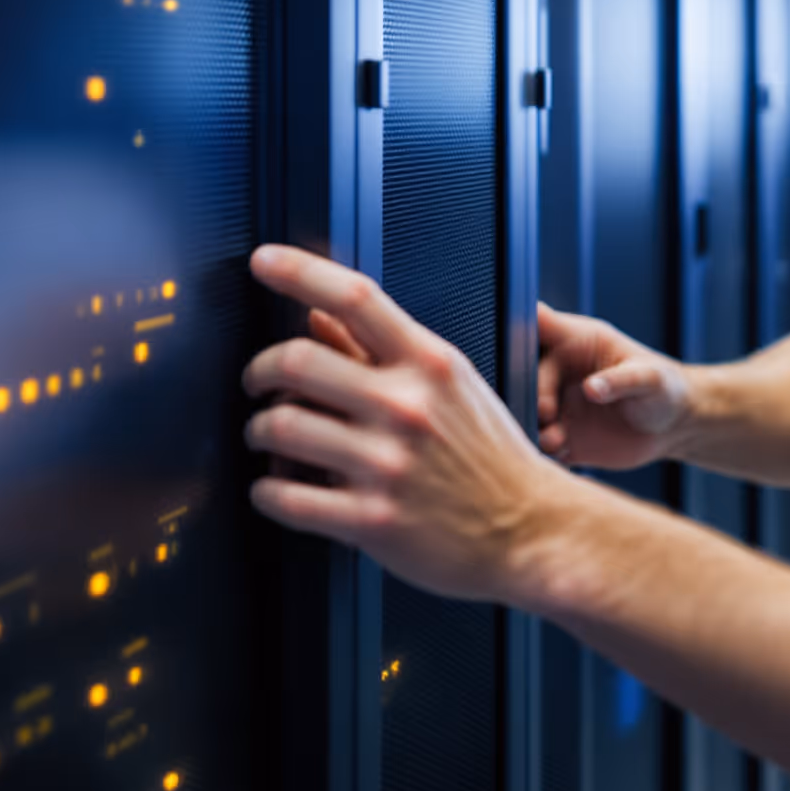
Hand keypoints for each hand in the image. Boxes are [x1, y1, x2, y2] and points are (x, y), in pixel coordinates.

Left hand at [243, 246, 579, 602]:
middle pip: (295, 361)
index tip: (264, 261)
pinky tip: (276, 488)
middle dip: (259, 370)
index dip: (299, 270)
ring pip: (280, 427)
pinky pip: (284, 497)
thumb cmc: (491, 457)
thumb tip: (319, 313)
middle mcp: (405, 407)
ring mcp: (386, 465)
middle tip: (257, 381)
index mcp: (428, 364)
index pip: (355, 297)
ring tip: (268, 437)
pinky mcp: (371, 521)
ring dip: (258, 431)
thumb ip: (384, 349)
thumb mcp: (450, 384)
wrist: (532, 529)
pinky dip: (266, 491)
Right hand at [535, 303, 692, 470]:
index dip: (523, 334)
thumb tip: (591, 388)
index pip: (540, 327)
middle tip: (548, 412)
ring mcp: (559, 404)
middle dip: (533, 393)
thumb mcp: (650, 378)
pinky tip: (561, 454)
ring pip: (530, 411)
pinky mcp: (563, 435)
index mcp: (578, 342)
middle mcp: (561, 372)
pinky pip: (542, 443)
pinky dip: (544, 451)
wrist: (674, 426)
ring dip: (536, 426)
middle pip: (526, 374)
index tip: (524, 356)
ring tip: (555, 441)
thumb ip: (620, 381)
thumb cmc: (665, 387)